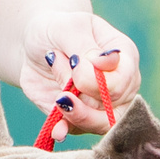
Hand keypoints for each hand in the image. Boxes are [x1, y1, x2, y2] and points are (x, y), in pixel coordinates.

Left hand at [15, 12, 140, 140]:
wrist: (35, 46)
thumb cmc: (56, 29)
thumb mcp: (67, 27)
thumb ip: (84, 46)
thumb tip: (102, 65)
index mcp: (124, 57)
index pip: (122, 83)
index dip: (97, 81)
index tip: (72, 61)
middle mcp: (121, 85)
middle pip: (114, 110)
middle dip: (81, 97)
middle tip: (60, 77)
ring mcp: (102, 105)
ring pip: (97, 123)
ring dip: (72, 112)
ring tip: (57, 96)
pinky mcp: (81, 117)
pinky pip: (78, 131)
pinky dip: (66, 130)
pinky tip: (57, 129)